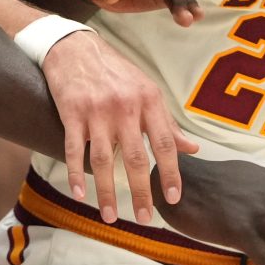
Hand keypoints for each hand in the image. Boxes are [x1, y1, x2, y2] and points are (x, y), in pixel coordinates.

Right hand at [41, 31, 199, 223]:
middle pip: (136, 157)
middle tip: (143, 218)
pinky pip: (75, 150)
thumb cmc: (115, 72)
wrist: (75, 47)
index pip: (165, 143)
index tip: (173, 198)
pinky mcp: (71, 112)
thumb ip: (167, 123)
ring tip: (109, 217)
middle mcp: (125, 106)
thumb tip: (193, 148)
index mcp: (149, 100)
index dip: (171, 172)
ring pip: (104, 160)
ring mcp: (97, 110)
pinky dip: (76, 175)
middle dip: (141, 191)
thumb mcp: (146, 91)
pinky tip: (79, 195)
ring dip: (106, 192)